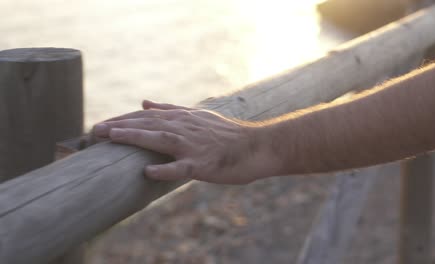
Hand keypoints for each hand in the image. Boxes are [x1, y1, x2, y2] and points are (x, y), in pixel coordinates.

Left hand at [92, 100, 277, 183]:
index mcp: (183, 118)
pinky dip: (165, 169)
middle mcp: (186, 127)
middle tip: (94, 131)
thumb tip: (144, 102)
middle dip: (120, 126)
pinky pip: (182, 168)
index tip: (101, 125)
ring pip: (161, 139)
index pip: (147, 116)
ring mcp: (194, 145)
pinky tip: (148, 172)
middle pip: (149, 124)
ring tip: (113, 138)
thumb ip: (170, 109)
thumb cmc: (227, 134)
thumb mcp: (197, 116)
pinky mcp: (204, 164)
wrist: (256, 146)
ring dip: (136, 137)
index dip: (123, 119)